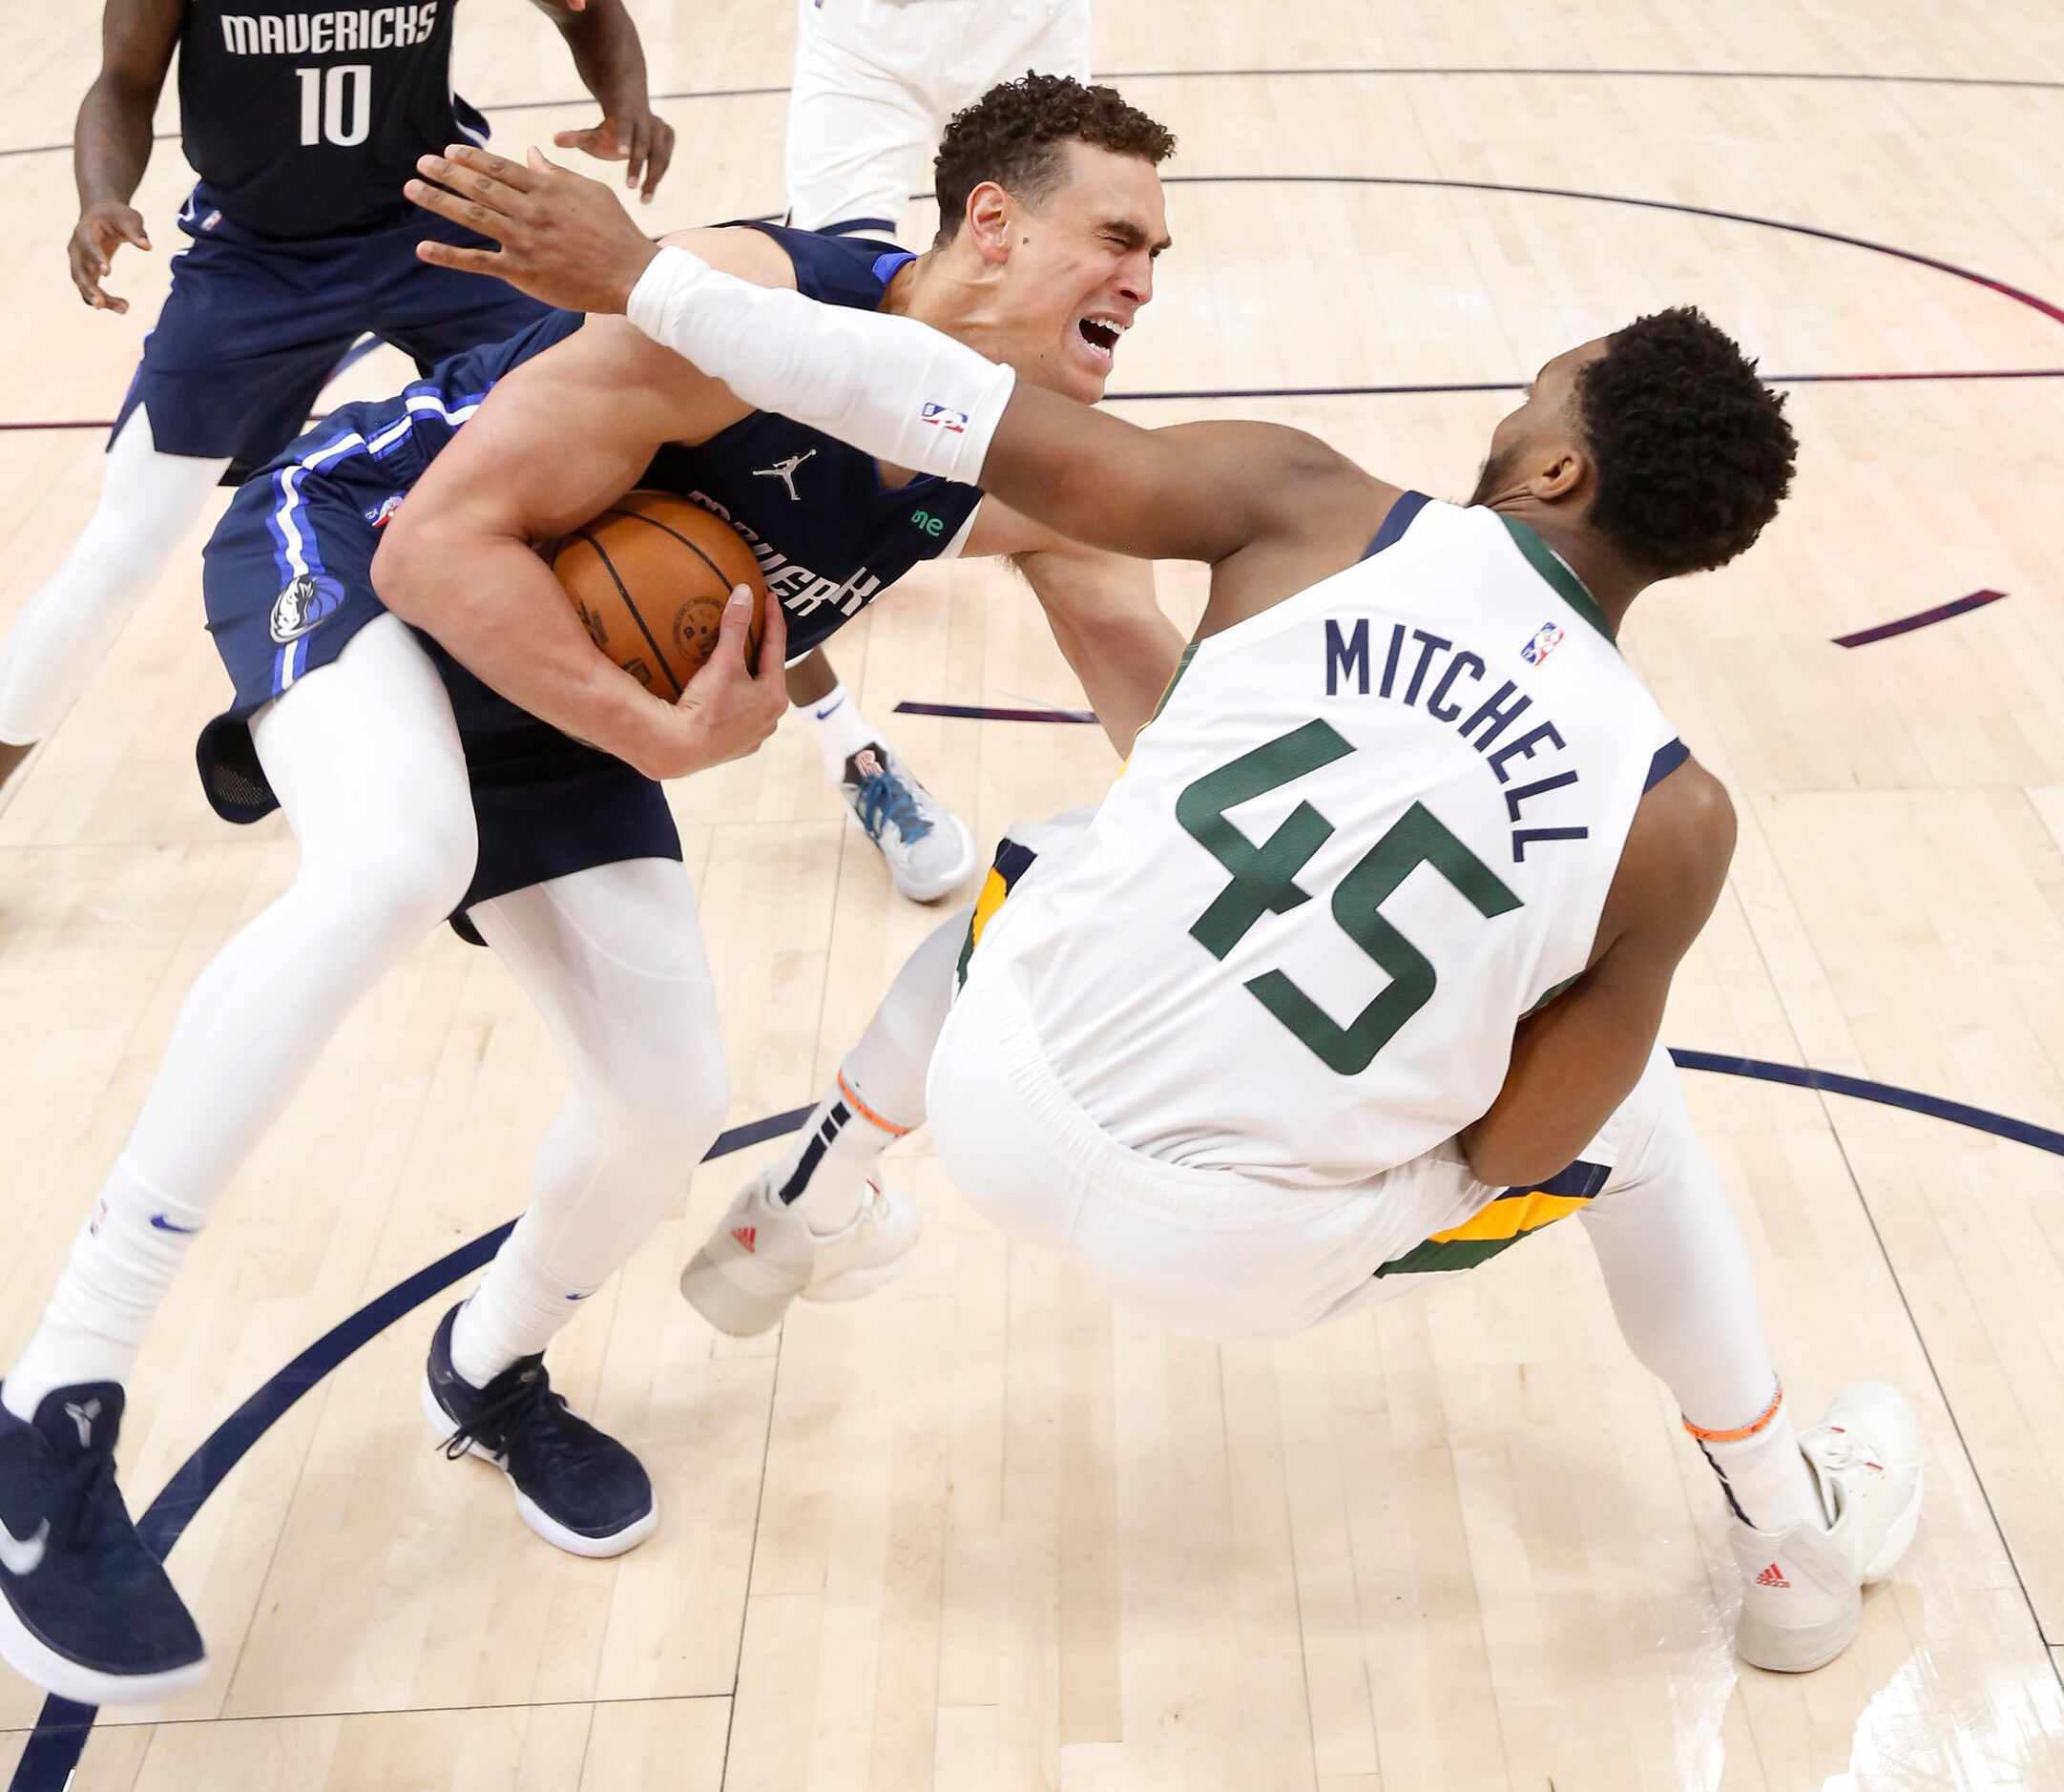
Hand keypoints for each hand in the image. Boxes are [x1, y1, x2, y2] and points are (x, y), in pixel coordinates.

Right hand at [69, 201, 149, 312]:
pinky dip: (104, 300)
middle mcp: (77, 248)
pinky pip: (90, 290)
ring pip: (83, 285)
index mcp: (85, 231)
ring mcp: (79, 262)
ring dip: (99, 298)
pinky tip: (123, 308)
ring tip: (125, 309)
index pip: (88, 245)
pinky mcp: (87, 272)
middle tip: (101, 304)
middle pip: (78, 271)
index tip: (107, 272)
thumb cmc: (117, 215)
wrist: (101, 214)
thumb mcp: (129, 217)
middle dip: (88, 288)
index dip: (96, 258)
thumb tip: (147, 246)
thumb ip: (136, 231)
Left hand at [407, 145, 659, 313]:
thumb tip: (532, 153)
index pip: (499, 167)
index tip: (449, 150)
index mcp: (546, 189)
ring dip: (439, 200)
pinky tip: (423, 248)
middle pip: (479, 186)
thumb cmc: (616, 231)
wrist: (632, 275)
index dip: (471, 157)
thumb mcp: (591, 191)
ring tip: (413, 188)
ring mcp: (523, 241)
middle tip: (421, 162)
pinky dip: (448, 256)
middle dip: (446, 172)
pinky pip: (478, 262)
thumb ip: (557, 173)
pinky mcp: (522, 271)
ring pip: (472, 216)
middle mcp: (529, 210)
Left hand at [553, 104, 675, 203]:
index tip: (621, 154)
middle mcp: (646, 119)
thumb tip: (555, 140)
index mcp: (626, 112)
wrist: (631, 108)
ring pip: (660, 155)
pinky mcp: (669, 137)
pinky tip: (648, 193)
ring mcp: (661, 127)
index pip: (626, 124)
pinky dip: (658, 176)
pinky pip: (665, 160)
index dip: (625, 137)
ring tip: (644, 200)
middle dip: (639, 166)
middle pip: (645, 144)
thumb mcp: (593, 132)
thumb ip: (576, 137)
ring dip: (653, 178)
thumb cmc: (609, 128)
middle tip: (631, 188)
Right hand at [640, 584, 787, 778]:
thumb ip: (736, 626)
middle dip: (764, 650)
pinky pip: (743, 716)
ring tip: (743, 661)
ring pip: (758, 698)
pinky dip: (739, 701)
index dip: (772, 619)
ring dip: (752, 678)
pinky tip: (731, 696)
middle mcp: (772, 718)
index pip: (777, 648)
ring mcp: (756, 735)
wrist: (682, 749)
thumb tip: (745, 593)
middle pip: (770, 674)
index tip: (770, 597)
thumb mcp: (724, 662)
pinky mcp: (737, 747)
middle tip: (758, 627)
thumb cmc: (708, 705)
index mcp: (775, 695)